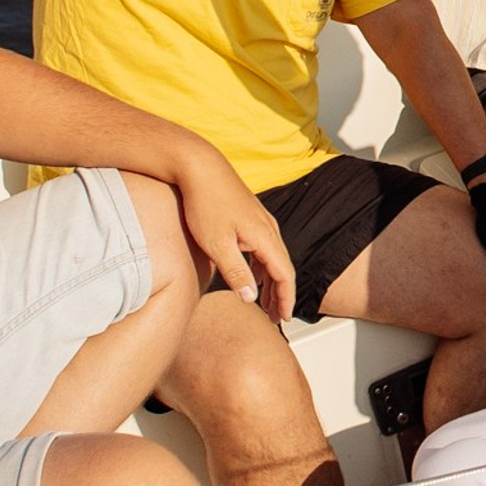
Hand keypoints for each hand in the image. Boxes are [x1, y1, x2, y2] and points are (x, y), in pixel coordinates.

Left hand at [172, 148, 295, 319]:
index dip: (286, 299)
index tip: (283, 319)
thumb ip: (236, 274)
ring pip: (273, 258)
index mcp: (265, 237)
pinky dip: (262, 267)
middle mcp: (268, 229)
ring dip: (271, 282)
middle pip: (282, 268)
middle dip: (280, 295)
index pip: (285, 275)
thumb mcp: (217, 245)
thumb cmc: (205, 203)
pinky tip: (253, 276)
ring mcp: (260, 222)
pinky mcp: (250, 217)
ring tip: (264, 303)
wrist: (199, 167)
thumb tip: (251, 299)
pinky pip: (264, 249)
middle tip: (274, 317)